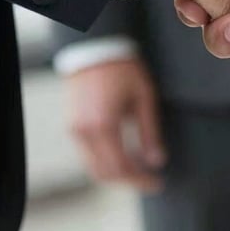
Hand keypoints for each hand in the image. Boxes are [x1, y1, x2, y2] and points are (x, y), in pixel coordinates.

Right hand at [65, 58, 165, 192]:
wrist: (95, 48)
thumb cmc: (123, 69)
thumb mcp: (144, 97)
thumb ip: (150, 131)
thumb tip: (157, 161)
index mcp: (103, 126)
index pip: (121, 167)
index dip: (140, 180)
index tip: (157, 183)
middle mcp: (84, 132)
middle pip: (105, 173)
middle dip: (129, 180)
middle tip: (150, 181)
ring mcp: (74, 130)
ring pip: (93, 166)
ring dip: (116, 172)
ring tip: (139, 169)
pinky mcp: (72, 125)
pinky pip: (88, 154)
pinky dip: (105, 161)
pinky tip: (123, 155)